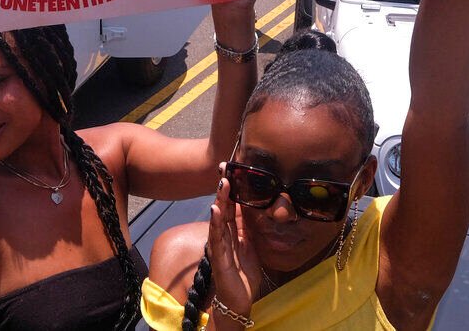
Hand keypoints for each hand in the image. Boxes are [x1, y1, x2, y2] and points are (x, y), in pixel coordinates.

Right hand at [207, 164, 262, 315]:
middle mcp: (222, 236)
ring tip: (223, 184)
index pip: (230, 205)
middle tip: (225, 169)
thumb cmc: (243, 272)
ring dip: (220, 201)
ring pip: (219, 220)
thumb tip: (253, 203)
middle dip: (224, 189)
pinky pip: (217, 239)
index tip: (230, 168)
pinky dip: (215, 224)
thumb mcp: (249, 244)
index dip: (230, 188)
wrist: (239, 300)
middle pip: (223, 208)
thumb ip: (247, 225)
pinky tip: (215, 211)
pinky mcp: (218, 259)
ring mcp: (218, 246)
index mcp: (231, 231)